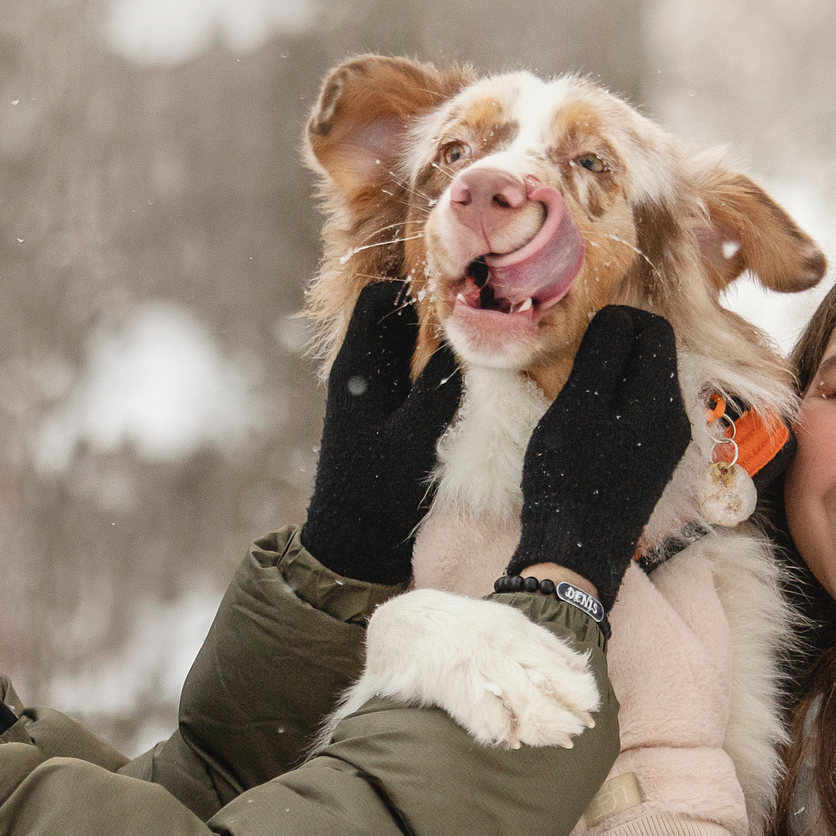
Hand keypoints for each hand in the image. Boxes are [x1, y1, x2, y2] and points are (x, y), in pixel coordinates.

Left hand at [302, 281, 462, 584]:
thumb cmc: (376, 493)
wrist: (352, 546)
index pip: (378, 297)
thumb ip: (440, 384)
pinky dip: (438, 372)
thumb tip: (469, 336)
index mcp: (356, 366)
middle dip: (438, 315)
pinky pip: (413, 375)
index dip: (417, 289)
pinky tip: (469, 385)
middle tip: (483, 322)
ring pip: (408, 346)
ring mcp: (373, 393)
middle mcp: (360, 371)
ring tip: (482, 351)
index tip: (460, 301)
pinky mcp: (386, 415)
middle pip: (398, 317)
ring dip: (441, 345)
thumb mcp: (415, 436)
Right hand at [507, 305, 691, 615]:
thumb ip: (604, 354)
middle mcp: (677, 415)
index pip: (655, 329)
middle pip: (656, 356)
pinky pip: (645, 413)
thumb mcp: (578, 403)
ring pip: (649, 385)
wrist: (580, 546)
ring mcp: (670, 441)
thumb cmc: (572, 473)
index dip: (619, 321)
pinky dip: (621, 405)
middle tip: (579, 361)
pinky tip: (593, 422)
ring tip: (581, 393)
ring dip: (618, 378)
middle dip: (620, 349)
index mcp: (662, 395)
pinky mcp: (658, 460)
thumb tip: (619, 317)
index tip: (584, 335)